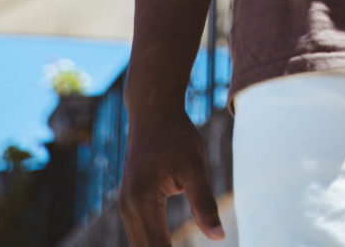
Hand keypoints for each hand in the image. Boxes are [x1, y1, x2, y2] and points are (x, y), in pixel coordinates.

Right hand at [119, 109, 224, 246]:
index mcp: (143, 201)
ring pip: (140, 246)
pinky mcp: (131, 202)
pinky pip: (140, 235)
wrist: (152, 111)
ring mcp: (126, 206)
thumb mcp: (195, 166)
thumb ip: (204, 202)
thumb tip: (218, 238)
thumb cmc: (177, 135)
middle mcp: (128, 208)